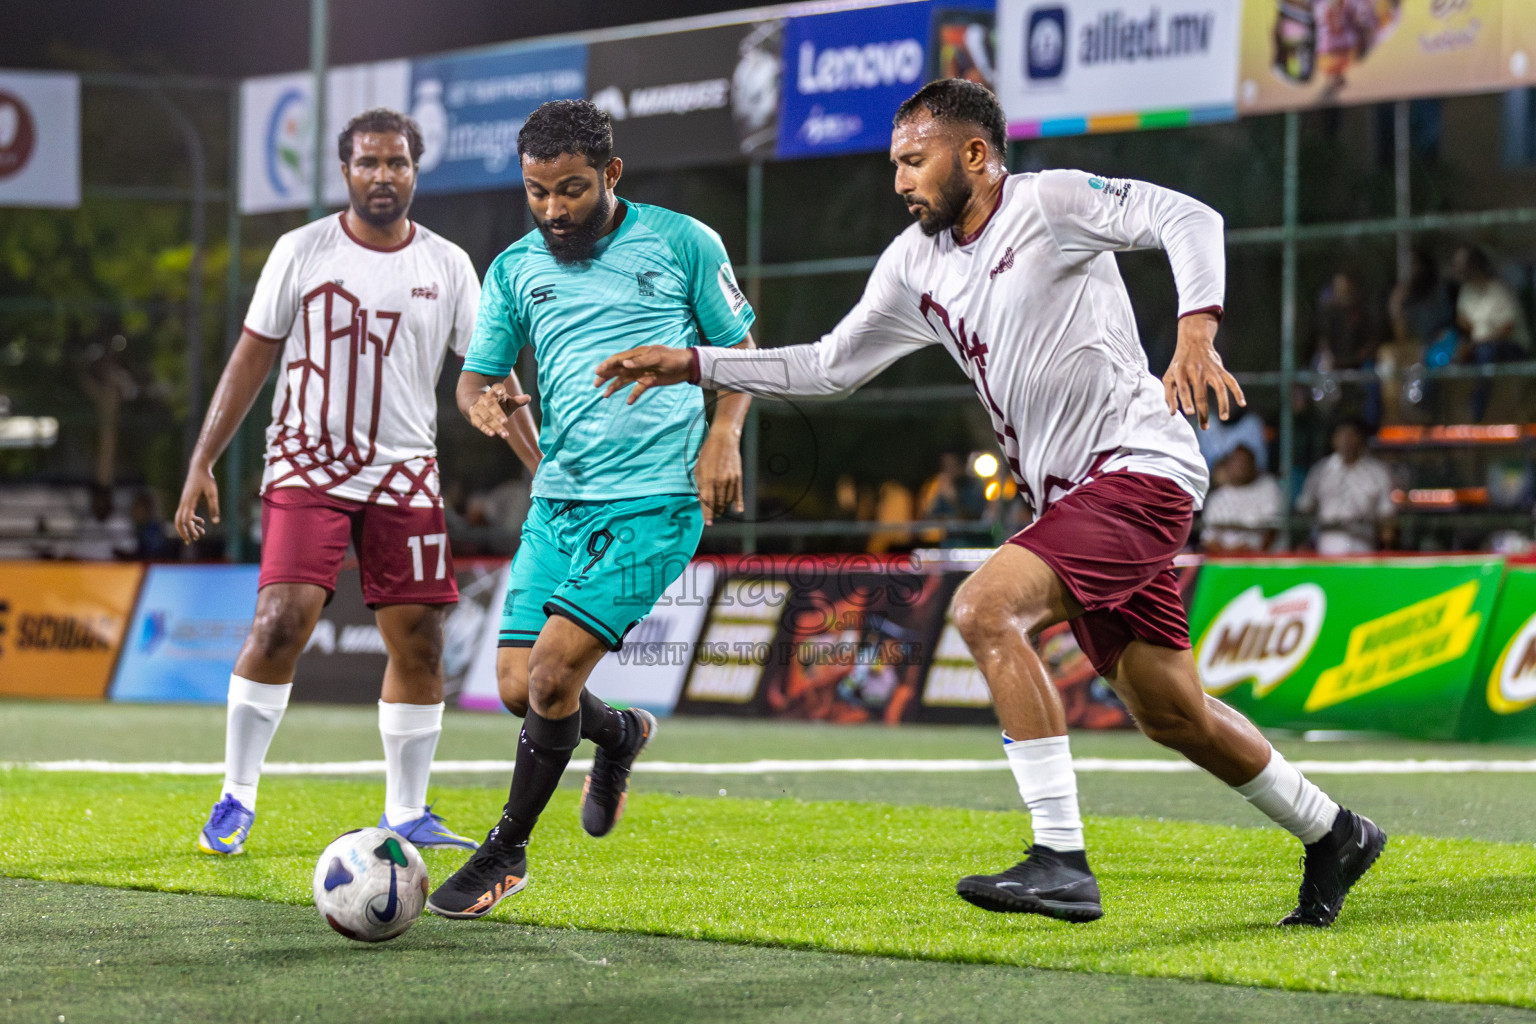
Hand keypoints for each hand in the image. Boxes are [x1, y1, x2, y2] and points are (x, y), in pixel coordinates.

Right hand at [175, 463, 218, 542]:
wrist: (199, 468)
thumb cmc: (206, 479)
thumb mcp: (212, 493)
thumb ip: (214, 507)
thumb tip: (216, 522)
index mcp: (188, 502)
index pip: (185, 519)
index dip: (189, 530)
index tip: (196, 537)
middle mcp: (184, 503)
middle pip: (178, 521)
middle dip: (183, 532)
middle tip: (190, 541)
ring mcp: (184, 502)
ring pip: (182, 518)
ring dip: (189, 527)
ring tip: (200, 534)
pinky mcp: (187, 501)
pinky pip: (186, 514)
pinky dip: (192, 520)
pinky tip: (201, 522)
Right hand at [468, 383, 530, 439]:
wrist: (478, 406)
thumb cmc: (499, 404)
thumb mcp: (508, 402)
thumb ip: (518, 401)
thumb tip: (528, 397)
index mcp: (494, 392)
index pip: (495, 388)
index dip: (498, 389)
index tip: (501, 390)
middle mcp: (484, 399)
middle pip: (490, 405)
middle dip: (497, 413)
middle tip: (505, 420)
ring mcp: (478, 408)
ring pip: (486, 416)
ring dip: (495, 425)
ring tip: (504, 434)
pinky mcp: (474, 417)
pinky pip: (479, 423)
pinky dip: (485, 429)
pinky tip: (492, 434)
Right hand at [593, 345, 692, 403]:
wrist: (687, 366)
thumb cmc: (672, 358)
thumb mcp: (657, 358)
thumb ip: (641, 362)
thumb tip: (624, 365)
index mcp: (637, 355)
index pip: (618, 359)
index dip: (607, 365)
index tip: (598, 372)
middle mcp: (637, 364)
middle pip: (618, 370)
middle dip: (606, 376)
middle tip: (595, 384)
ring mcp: (642, 373)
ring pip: (625, 381)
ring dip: (615, 387)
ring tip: (605, 395)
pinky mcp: (649, 382)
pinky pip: (638, 389)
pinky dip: (633, 395)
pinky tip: (628, 402)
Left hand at [695, 432, 743, 525]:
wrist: (724, 439)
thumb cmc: (708, 452)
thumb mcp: (698, 467)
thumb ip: (699, 483)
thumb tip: (701, 498)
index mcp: (708, 479)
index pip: (707, 501)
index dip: (707, 513)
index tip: (707, 522)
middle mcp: (720, 481)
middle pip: (718, 502)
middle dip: (715, 512)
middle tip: (713, 517)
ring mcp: (730, 479)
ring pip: (728, 500)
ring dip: (724, 507)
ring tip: (720, 512)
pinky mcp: (738, 477)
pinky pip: (738, 493)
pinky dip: (738, 502)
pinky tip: (738, 510)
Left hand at [1163, 313, 1244, 428]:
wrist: (1193, 340)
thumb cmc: (1178, 364)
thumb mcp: (1169, 376)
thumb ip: (1169, 395)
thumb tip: (1173, 413)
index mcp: (1181, 372)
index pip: (1184, 388)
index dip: (1186, 400)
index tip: (1190, 413)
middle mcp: (1196, 371)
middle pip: (1201, 394)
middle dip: (1203, 411)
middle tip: (1204, 427)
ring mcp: (1210, 370)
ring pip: (1219, 388)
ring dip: (1223, 404)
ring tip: (1224, 418)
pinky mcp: (1220, 369)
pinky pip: (1231, 381)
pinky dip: (1238, 391)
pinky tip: (1242, 403)